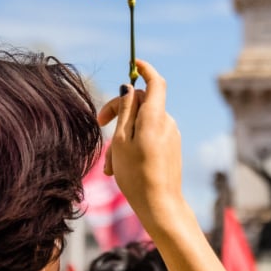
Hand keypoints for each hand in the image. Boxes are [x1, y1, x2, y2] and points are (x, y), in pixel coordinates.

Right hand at [96, 59, 182, 220]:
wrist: (160, 206)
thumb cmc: (136, 174)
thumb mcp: (122, 140)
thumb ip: (125, 110)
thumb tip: (129, 87)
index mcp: (156, 117)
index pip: (155, 82)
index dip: (145, 69)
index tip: (134, 64)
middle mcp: (167, 122)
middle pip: (142, 103)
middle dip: (120, 111)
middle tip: (99, 124)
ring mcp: (171, 135)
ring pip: (142, 124)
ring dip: (123, 136)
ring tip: (110, 165)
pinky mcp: (171, 148)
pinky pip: (149, 137)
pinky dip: (134, 145)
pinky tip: (121, 167)